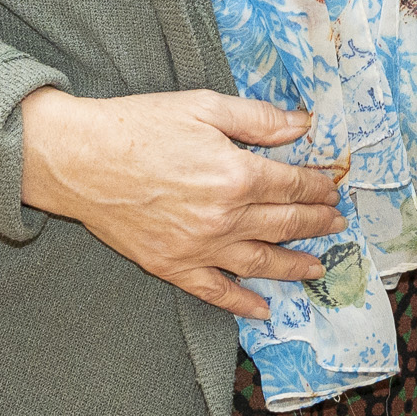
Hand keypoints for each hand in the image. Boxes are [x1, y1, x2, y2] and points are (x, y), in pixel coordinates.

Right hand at [18, 88, 347, 318]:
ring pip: (261, 262)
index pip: (293, 185)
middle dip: (317, 223)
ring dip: (296, 265)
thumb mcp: (204, 106)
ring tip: (319, 266)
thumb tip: (302, 125)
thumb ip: (258, 119)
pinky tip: (263, 309)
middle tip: (337, 223)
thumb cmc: (139, 126)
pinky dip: (243, 303)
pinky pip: (216, 293)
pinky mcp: (172, 266)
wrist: (79, 159)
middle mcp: (224, 217)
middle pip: (285, 224)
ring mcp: (199, 248)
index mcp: (237, 174)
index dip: (318, 186)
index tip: (332, 186)